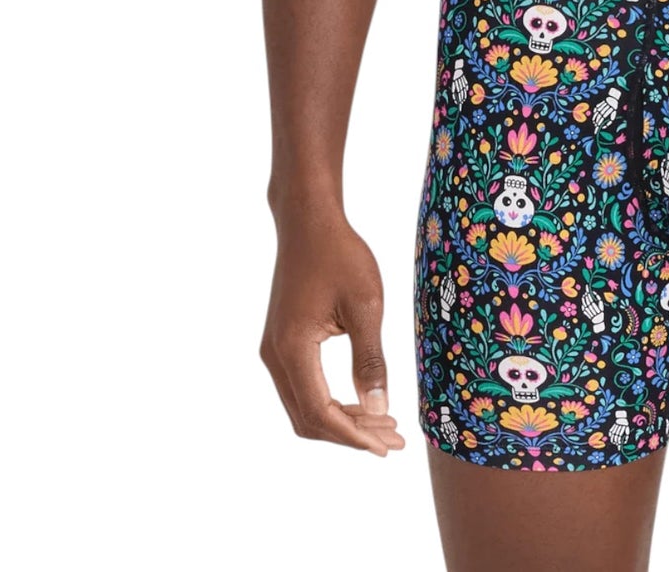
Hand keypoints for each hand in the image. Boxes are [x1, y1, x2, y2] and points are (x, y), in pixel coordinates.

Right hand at [260, 209, 405, 456]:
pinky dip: (331, 403)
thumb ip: (370, 359)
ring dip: (341, 422)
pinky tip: (361, 402)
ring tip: (385, 426)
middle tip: (393, 441)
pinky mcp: (282, 343)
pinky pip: (303, 388)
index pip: (320, 412)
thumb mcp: (366, 305)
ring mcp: (274, 351)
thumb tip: (378, 410)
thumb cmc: (341, 256)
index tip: (387, 446)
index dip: (354, 436)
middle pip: (308, 419)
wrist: (309, 222)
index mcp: (293, 349)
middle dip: (350, 435)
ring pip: (304, 407)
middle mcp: (275, 357)